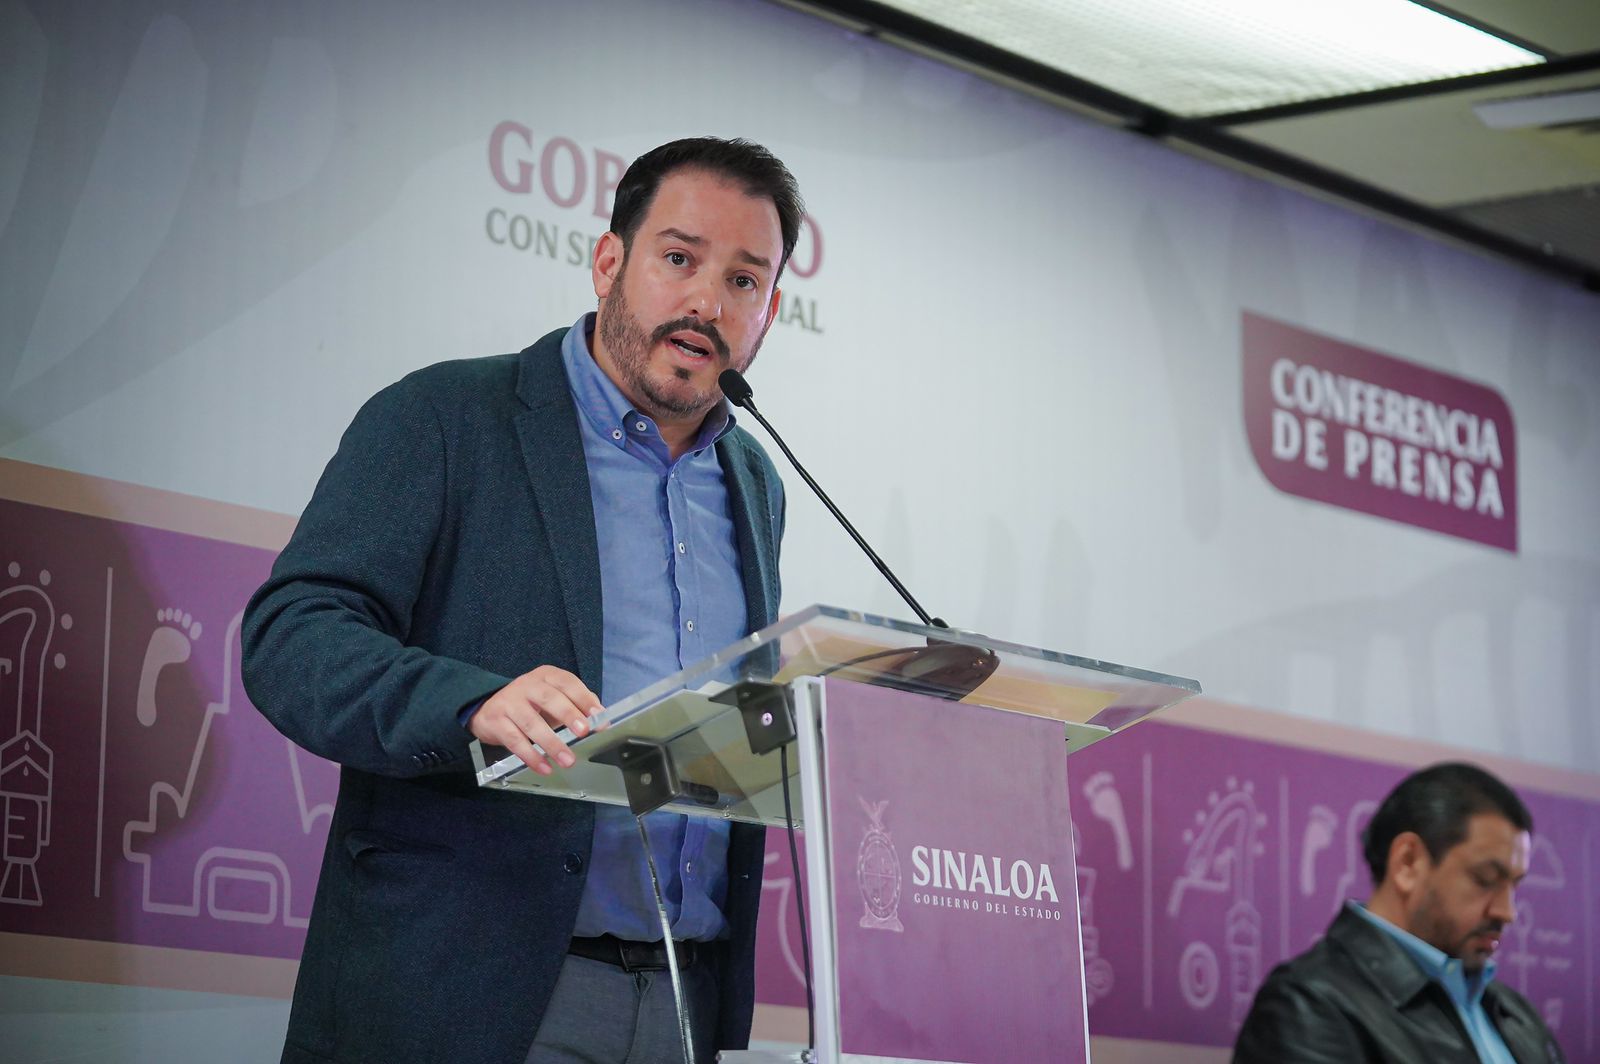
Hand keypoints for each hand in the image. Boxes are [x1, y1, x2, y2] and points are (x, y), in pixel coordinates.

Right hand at [468, 665, 602, 775]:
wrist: (487, 710)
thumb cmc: (529, 704)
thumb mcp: (552, 698)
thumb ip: (577, 704)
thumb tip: (601, 718)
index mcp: (545, 676)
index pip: (567, 683)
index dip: (584, 699)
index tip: (598, 717)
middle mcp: (526, 685)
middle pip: (549, 699)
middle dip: (568, 715)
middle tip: (583, 731)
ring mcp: (509, 703)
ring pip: (531, 723)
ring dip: (552, 744)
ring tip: (568, 760)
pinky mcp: (496, 722)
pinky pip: (515, 741)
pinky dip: (531, 756)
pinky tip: (544, 767)